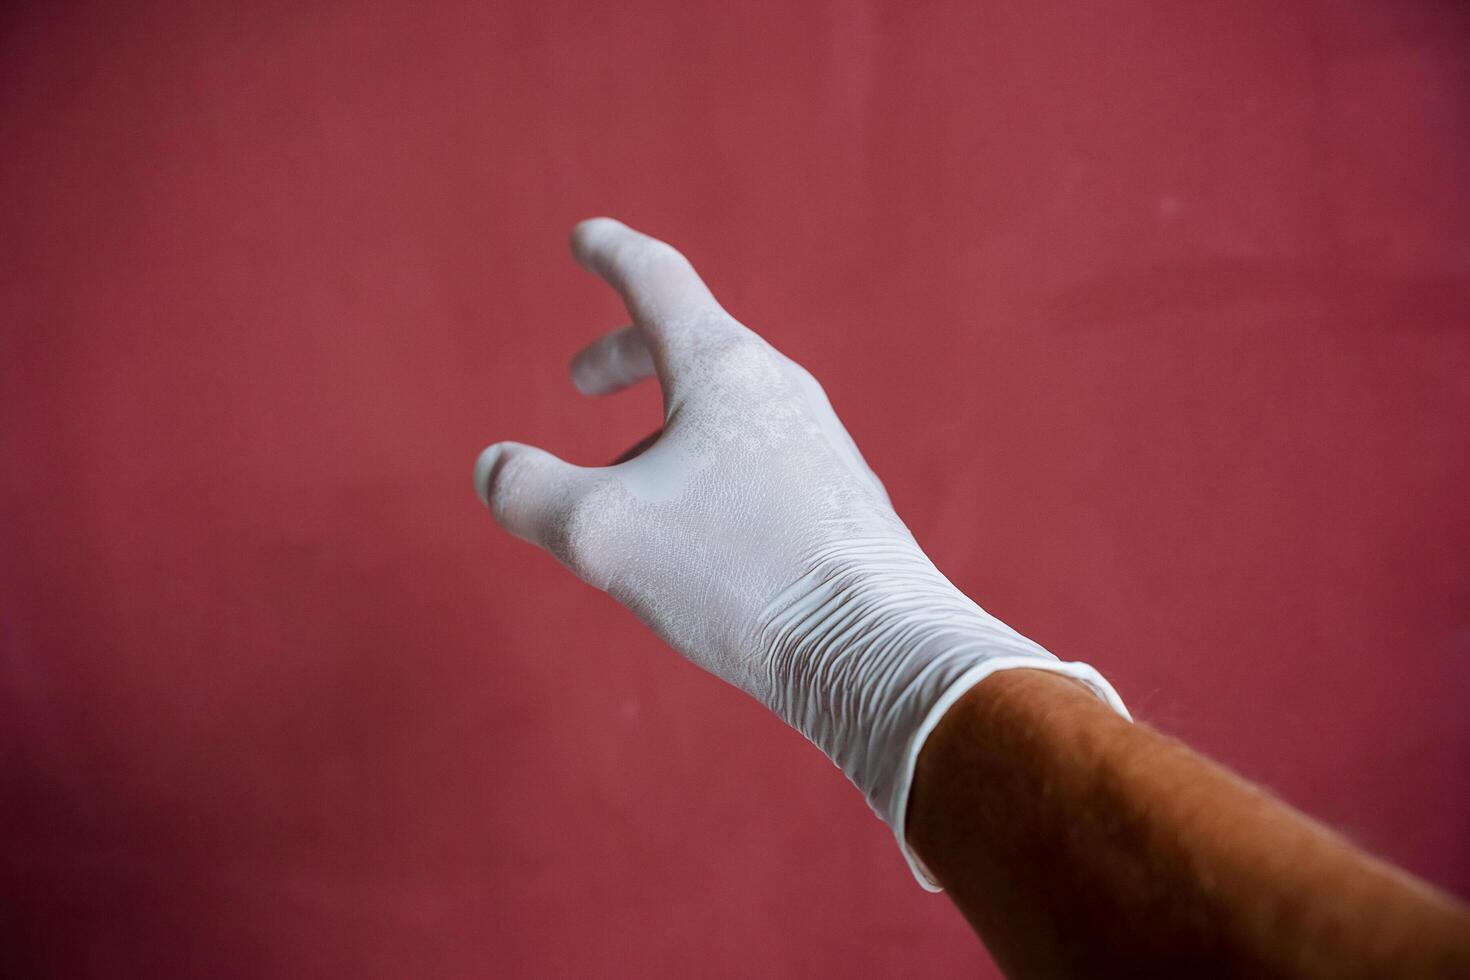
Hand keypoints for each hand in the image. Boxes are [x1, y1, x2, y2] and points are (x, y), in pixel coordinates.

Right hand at [475, 218, 1124, 887]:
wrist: (876, 651)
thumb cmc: (738, 574)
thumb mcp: (602, 531)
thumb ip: (528, 492)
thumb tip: (494, 469)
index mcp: (724, 368)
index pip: (656, 280)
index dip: (610, 254)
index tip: (585, 238)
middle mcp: (779, 391)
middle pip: (690, 346)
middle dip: (626, 355)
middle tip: (580, 380)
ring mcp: (818, 446)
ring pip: (724, 413)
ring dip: (663, 429)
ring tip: (625, 493)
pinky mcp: (838, 503)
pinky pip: (756, 462)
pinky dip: (705, 471)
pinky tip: (695, 538)